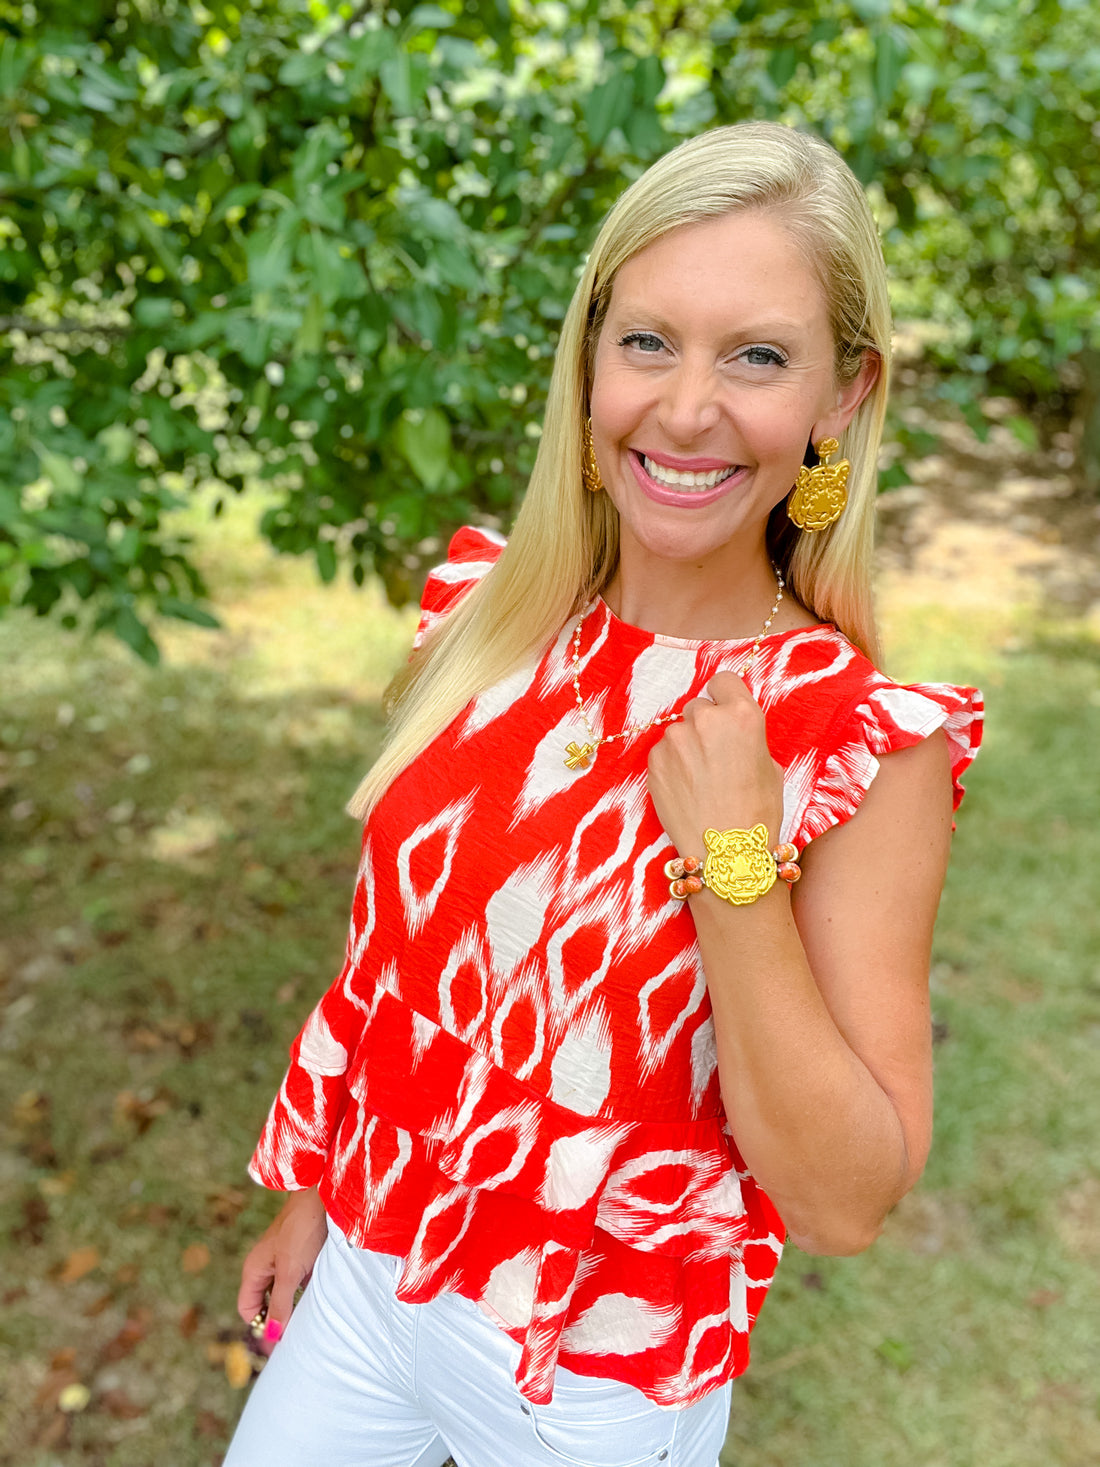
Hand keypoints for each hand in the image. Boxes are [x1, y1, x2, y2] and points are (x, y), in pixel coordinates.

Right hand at [236, 1187, 327, 1352]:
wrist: (323, 1194)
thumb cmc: (302, 1229)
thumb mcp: (290, 1271)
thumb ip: (280, 1303)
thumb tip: (272, 1336)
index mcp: (254, 1269)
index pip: (248, 1308)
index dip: (260, 1325)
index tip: (281, 1338)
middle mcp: (266, 1266)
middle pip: (265, 1302)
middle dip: (278, 1318)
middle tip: (298, 1333)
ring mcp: (284, 1260)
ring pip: (285, 1292)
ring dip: (295, 1305)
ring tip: (311, 1317)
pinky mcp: (302, 1255)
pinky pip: (300, 1281)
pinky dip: (308, 1291)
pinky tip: (321, 1296)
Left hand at [647, 672, 783, 853]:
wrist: (726, 853)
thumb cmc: (757, 813)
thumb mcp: (769, 766)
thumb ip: (746, 738)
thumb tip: (731, 733)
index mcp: (742, 715)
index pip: (723, 680)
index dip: (723, 696)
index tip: (723, 710)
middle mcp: (705, 720)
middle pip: (698, 706)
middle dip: (704, 725)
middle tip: (714, 756)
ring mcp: (675, 740)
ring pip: (678, 731)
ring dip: (686, 747)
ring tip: (700, 779)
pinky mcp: (654, 762)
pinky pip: (662, 753)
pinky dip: (671, 766)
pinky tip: (686, 789)